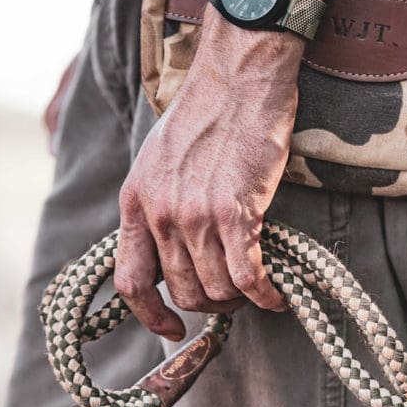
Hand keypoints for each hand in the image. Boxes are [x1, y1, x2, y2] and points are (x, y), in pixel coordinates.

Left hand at [114, 22, 302, 340]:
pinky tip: (275, 295)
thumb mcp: (158, 161)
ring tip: (255, 289)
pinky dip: (264, 295)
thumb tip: (169, 252)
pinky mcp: (237, 213)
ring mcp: (196, 215)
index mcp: (135, 203)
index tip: (171, 330)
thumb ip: (156, 206)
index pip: (131, 281)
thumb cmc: (206, 113)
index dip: (150, 316)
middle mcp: (161, 214)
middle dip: (210, 304)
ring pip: (216, 290)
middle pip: (183, 292)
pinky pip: (247, 277)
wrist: (238, 76)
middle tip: (233, 294)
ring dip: (239, 300)